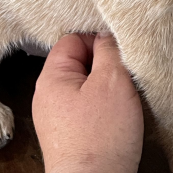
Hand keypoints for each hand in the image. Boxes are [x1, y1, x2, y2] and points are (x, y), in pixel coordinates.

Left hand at [32, 33, 143, 172]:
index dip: (98, 39)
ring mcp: (57, 117)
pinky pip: (87, 108)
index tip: (119, 51)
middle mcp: (48, 96)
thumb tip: (107, 34)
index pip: (73, 39)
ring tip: (123, 98)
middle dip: (104, 65)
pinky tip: (117, 117)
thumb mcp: (111, 81)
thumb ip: (109, 50)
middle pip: (79, 62)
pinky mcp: (69, 135)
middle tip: (125, 75)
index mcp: (51, 77)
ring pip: (86, 86)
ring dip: (107, 87)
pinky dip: (103, 108)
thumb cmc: (100, 137)